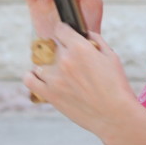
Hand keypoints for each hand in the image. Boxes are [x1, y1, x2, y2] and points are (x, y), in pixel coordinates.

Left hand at [23, 24, 139, 135]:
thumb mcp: (111, 56)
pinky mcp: (49, 94)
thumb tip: (84, 33)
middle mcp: (64, 60)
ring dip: (48, 65)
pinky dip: (32, 76)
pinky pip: (29, 79)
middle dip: (61, 50)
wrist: (114, 116)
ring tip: (59, 73)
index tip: (67, 37)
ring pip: (39, 62)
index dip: (65, 32)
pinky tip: (41, 78)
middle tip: (71, 61)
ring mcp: (54, 78)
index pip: (60, 28)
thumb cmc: (116, 86)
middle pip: (51, 46)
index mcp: (79, 48)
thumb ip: (95, 40)